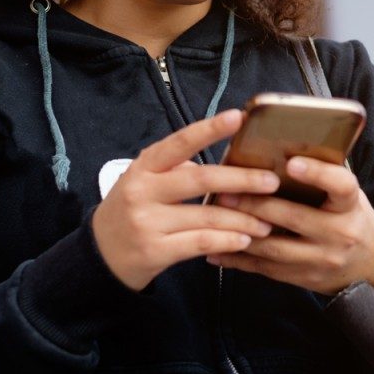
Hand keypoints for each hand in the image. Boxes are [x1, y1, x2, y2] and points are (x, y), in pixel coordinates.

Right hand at [91, 109, 280, 291]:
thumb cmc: (133, 210)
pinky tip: (245, 239)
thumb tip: (226, 164)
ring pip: (206, 216)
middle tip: (272, 181)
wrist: (100, 255)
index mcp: (144, 167)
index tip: (237, 117)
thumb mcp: (146, 181)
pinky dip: (227, 240)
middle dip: (241, 179)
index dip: (209, 129)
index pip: (180, 143)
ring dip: (242, 218)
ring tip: (267, 220)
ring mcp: (147, 222)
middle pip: (200, 179)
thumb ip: (178, 169)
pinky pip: (200, 243)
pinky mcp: (155, 251)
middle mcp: (143, 191)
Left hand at [205, 156, 373, 300]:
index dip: (317, 173)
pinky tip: (216, 249)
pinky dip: (239, 259)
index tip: (292, 163)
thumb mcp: (346, 194)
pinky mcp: (304, 278)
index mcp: (351, 205)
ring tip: (216, 216)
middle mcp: (339, 233)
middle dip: (256, 204)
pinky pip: (266, 269)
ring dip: (241, 232)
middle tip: (226, 191)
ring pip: (275, 248)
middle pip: (294, 218)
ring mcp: (321, 260)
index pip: (340, 185)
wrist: (370, 264)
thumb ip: (322, 176)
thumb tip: (279, 147)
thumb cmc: (349, 216)